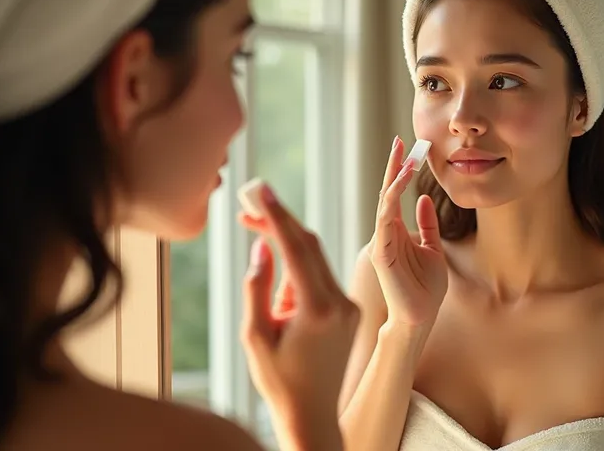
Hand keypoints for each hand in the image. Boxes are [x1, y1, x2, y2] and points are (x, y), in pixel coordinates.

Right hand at [240, 184, 359, 450]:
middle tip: (252, 201)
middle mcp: (340, 302)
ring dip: (287, 249)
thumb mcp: (255, 336)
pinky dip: (300, 271)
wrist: (313, 413)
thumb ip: (257, 288)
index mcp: (316, 309)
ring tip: (261, 257)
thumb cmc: (277, 379)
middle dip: (280, 221)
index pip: (294, 249)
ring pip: (317, 260)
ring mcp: (349, 306)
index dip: (275, 216)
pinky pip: (323, 277)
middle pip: (309, 246)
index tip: (260, 190)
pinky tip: (281, 289)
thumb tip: (263, 246)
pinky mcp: (351, 310)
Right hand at [368, 136, 448, 327]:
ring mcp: (382, 241)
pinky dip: (391, 200)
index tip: (407, 148)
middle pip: (388, 191)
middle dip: (393, 166)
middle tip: (399, 141)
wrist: (420, 318)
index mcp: (396, 230)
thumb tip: (423, 199)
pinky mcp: (382, 253)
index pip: (396, 194)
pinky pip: (384, 220)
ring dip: (393, 178)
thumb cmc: (424, 288)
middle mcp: (386, 232)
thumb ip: (427, 225)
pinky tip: (399, 184)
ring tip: (404, 158)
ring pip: (385, 202)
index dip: (400, 170)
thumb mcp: (433, 249)